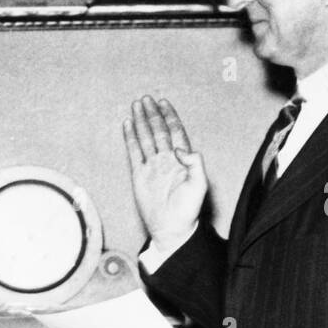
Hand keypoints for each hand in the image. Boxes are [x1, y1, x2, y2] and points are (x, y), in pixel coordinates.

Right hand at [123, 96, 208, 249]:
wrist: (171, 228)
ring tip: (136, 106)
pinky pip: (133, 152)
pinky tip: (128, 125)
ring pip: (145, 138)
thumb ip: (195, 163)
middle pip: (158, 131)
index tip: (163, 103)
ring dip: (141, 121)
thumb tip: (180, 148)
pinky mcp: (139, 175)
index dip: (169, 116)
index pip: (175, 131)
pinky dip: (130, 138)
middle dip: (152, 114)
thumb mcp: (199, 185)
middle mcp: (166, 159)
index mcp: (182, 159)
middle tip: (146, 99)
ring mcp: (151, 166)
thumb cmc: (188, 210)